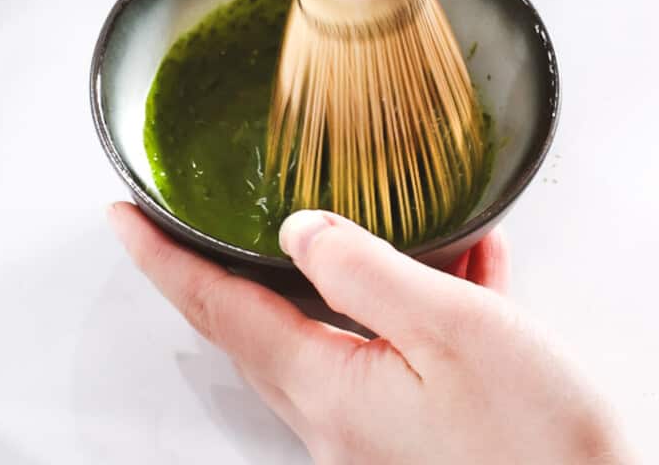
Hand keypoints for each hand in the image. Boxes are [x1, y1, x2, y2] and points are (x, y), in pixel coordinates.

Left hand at [109, 204, 631, 463]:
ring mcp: (372, 429)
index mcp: (328, 387)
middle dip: (224, 265)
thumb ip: (363, 271)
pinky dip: (405, 300)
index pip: (217, 308)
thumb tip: (298, 232)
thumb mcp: (450, 330)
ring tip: (361, 222)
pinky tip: (461, 267)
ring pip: (328, 328)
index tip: (123, 217)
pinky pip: (388, 348)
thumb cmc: (536, 444)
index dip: (162, 258)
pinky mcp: (412, 432)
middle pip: (257, 324)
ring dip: (333, 272)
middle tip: (196, 216)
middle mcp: (334, 417)